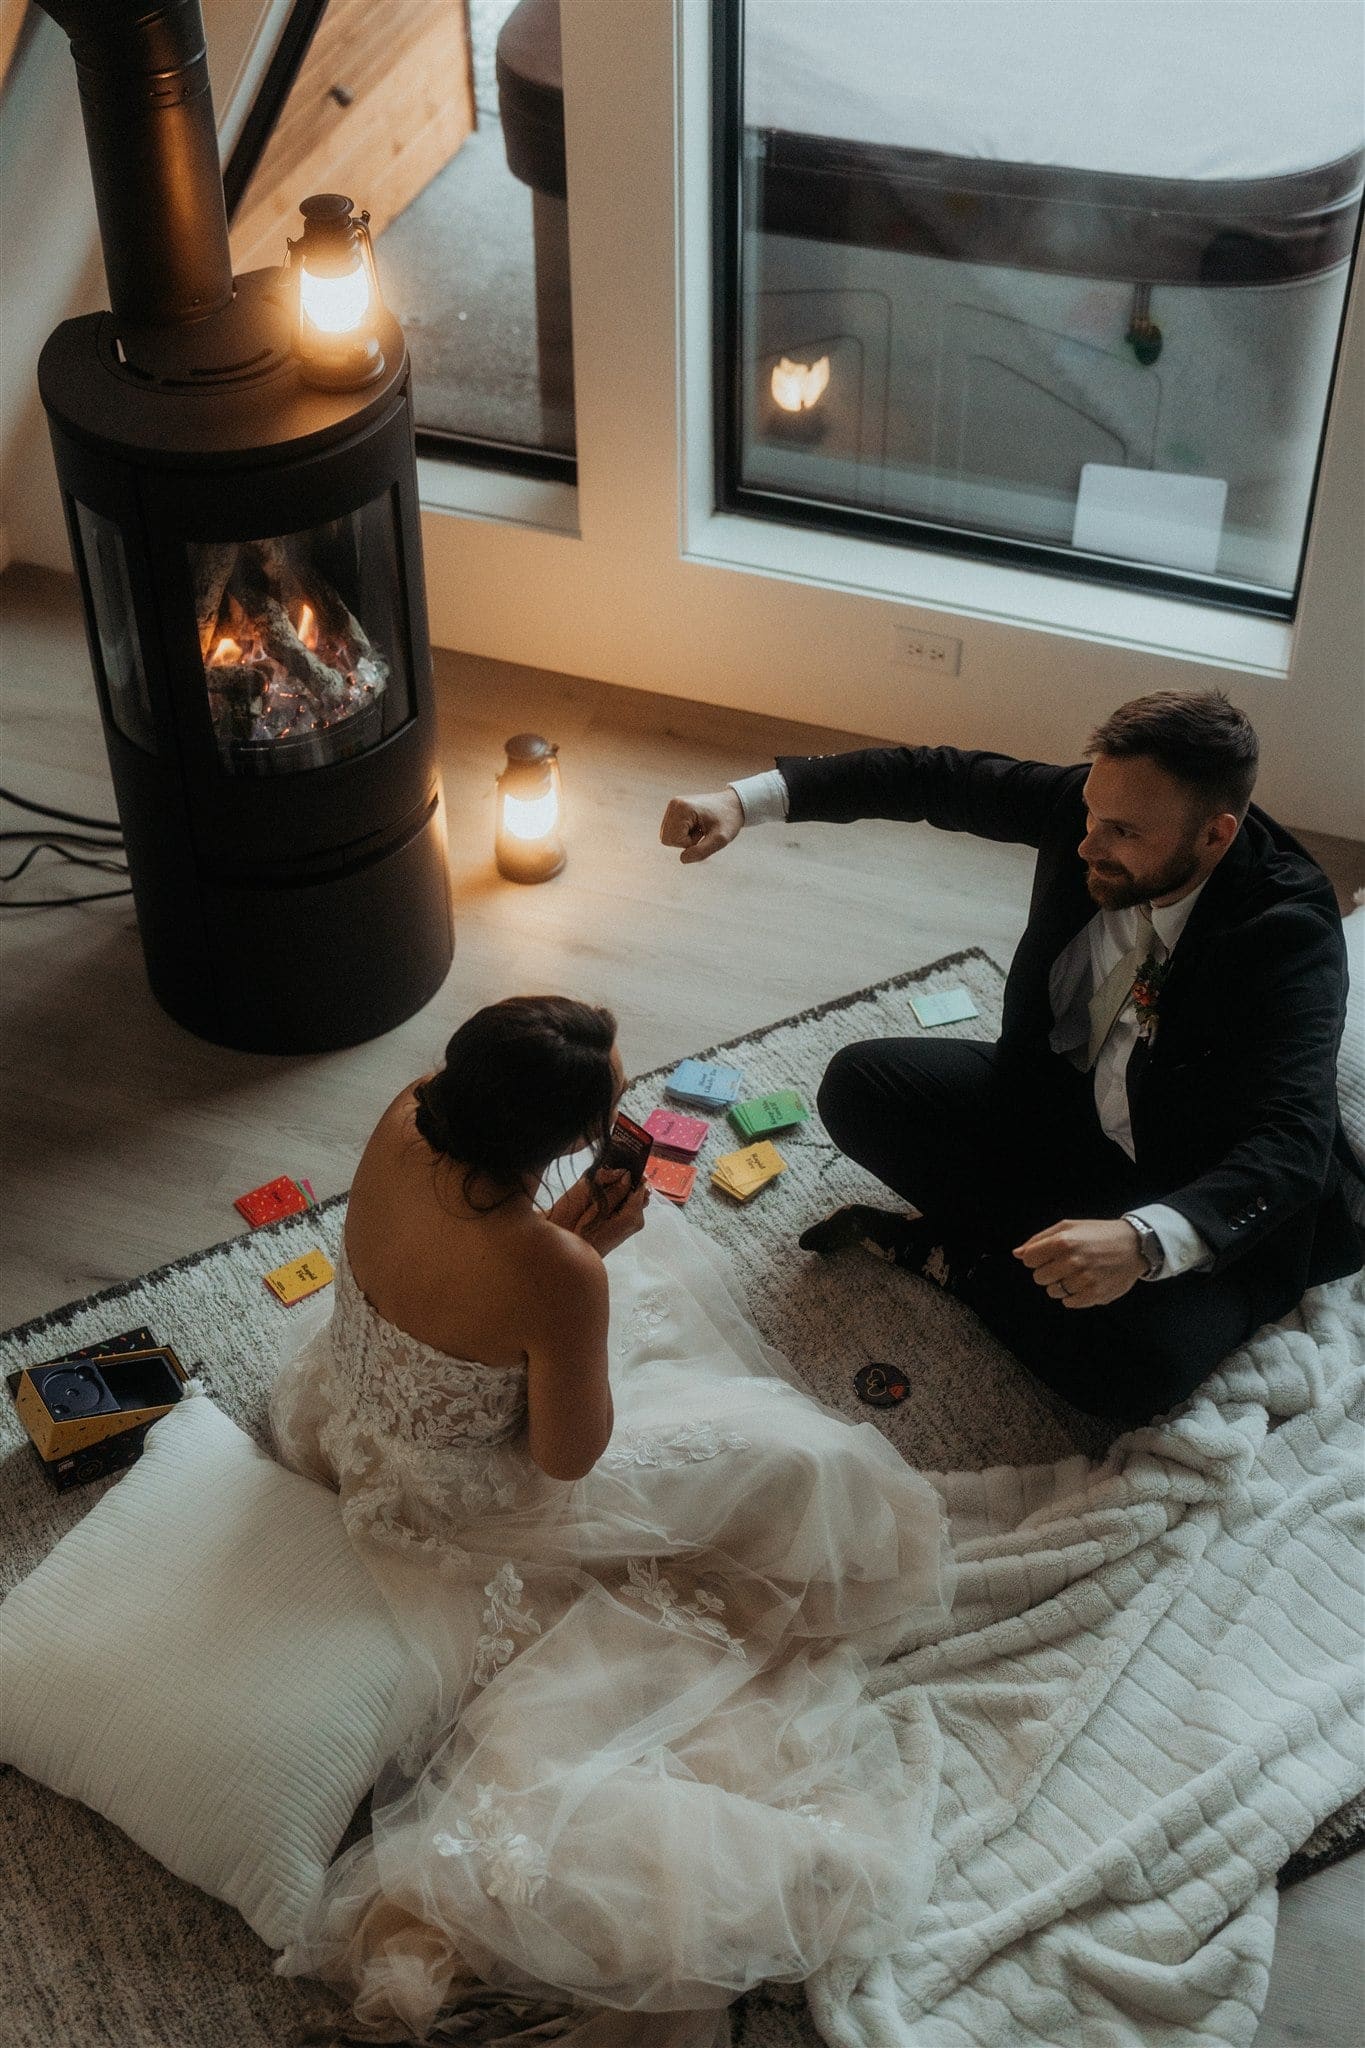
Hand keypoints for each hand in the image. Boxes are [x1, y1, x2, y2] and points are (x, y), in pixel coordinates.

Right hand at [555, 1168, 650, 1256]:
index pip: (641, 1188)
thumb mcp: (596, 1211)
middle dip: (628, 1181)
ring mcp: (634, 1224)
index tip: (625, 1164)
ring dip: (624, 1189)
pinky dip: (621, 1198)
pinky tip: (608, 1195)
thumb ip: (613, 1193)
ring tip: (609, 1182)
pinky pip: (630, 1206)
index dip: (634, 1174)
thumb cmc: (585, 1234)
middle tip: (614, 1171)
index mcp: (632, 1216)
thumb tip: (627, 1176)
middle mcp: (637, 1220)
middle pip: (639, 1192)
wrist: (584, 1256)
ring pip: (634, 1198)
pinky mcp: (629, 1225)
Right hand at [659, 787, 743, 863]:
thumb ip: (701, 852)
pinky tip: (696, 827)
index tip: (704, 832)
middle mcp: (674, 804)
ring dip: (684, 838)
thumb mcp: (720, 839)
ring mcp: (673, 807)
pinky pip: (671, 832)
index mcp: (682, 808)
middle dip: (685, 842)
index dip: (689, 843)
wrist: (733, 805)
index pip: (673, 840)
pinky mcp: (674, 810)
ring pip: (668, 837)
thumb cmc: (728, 820)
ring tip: (700, 829)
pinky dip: (683, 834)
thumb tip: (682, 859)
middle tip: (702, 832)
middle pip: (666, 839)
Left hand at [1012, 1218, 1144, 1308]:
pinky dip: (1073, 1295)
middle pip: (1038, 1277)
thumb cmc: (1099, 1234)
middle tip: (1065, 1264)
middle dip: (1048, 1271)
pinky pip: (1069, 1302)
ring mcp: (1084, 1280)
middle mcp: (1073, 1261)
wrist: (1134, 1246)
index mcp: (1064, 1241)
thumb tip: (1017, 1253)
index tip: (1048, 1256)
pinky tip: (1085, 1282)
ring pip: (1053, 1292)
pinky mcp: (1095, 1294)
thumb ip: (1039, 1240)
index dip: (1036, 1258)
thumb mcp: (1068, 1226)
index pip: (1028, 1259)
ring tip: (1077, 1273)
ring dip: (1061, 1284)